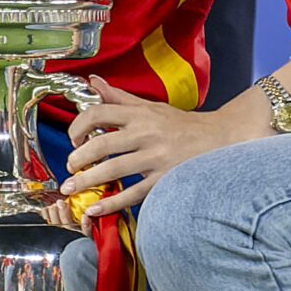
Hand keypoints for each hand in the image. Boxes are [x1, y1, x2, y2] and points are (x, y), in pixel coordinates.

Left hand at [62, 80, 260, 216]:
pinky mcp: (165, 179)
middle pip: (101, 144)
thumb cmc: (182, 125)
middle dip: (78, 158)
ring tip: (72, 188)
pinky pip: (133, 193)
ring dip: (87, 181)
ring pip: (113, 169)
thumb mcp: (151, 106)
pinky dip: (112, 202)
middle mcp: (146, 133)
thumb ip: (119, 97)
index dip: (78, 125)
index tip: (73, 138)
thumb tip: (93, 82)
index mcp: (140, 114)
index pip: (99, 112)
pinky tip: (96, 208)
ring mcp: (156, 157)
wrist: (220, 139)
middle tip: (69, 168)